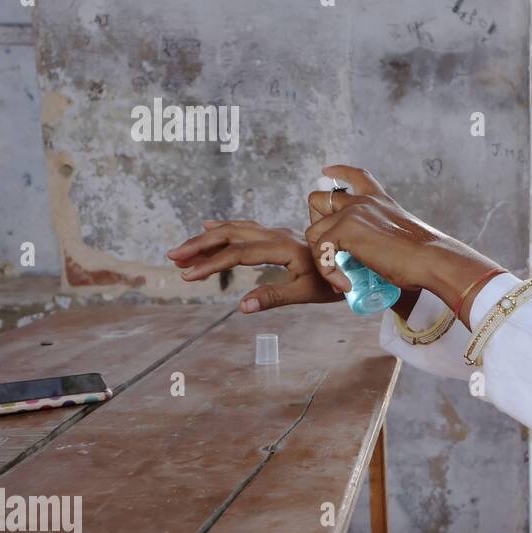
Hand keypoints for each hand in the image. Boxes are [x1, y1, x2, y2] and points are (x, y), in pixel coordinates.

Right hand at [167, 219, 341, 313]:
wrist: (358, 268)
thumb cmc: (335, 282)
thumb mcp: (307, 293)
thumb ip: (274, 297)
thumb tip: (242, 306)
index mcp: (282, 247)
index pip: (237, 253)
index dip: (211, 264)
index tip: (189, 276)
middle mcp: (277, 235)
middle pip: (231, 234)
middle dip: (200, 244)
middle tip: (173, 257)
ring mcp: (278, 233)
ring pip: (236, 229)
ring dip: (208, 237)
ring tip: (183, 249)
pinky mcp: (279, 236)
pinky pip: (246, 228)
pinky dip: (225, 228)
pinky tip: (210, 227)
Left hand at [306, 165, 505, 325]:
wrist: (433, 260)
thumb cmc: (424, 258)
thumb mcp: (401, 237)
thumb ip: (384, 237)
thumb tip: (376, 256)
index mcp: (379, 200)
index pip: (354, 176)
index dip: (337, 172)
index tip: (327, 171)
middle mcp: (363, 201)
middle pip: (318, 199)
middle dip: (315, 224)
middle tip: (329, 250)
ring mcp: (353, 212)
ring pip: (313, 231)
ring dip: (321, 257)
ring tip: (340, 277)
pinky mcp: (346, 229)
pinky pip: (320, 252)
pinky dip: (328, 273)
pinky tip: (345, 285)